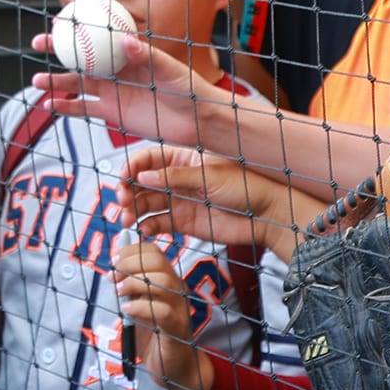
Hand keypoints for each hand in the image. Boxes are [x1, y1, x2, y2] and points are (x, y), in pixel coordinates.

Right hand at [33, 34, 230, 148]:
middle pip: (80, 56)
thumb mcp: (170, 69)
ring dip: (55, 81)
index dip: (78, 26)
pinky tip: (49, 105)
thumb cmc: (188, 89)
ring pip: (77, 82)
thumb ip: (148, 55)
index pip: (98, 35)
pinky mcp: (110, 112)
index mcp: (127, 52)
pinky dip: (66, 106)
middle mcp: (115, 69)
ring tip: (36, 81)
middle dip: (58, 48)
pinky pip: (83, 108)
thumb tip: (125, 39)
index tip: (58, 20)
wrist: (194, 120)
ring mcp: (111, 91)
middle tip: (38, 42)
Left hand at [112, 240, 203, 389]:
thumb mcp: (138, 305)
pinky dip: (139, 307)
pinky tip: (127, 311)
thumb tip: (112, 269)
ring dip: (133, 283)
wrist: (175, 366)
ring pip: (161, 281)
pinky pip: (161, 310)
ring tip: (118, 293)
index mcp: (168, 281)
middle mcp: (177, 289)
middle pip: (158, 260)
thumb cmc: (155, 335)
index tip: (113, 261)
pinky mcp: (177, 328)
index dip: (131, 251)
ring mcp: (179, 308)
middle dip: (129, 263)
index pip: (154, 252)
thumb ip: (130, 288)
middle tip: (113, 277)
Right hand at [120, 144, 279, 251]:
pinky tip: (145, 230)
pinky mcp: (182, 222)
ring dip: (133, 210)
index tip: (123, 179)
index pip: (148, 158)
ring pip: (145, 204)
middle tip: (123, 202)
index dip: (132, 167)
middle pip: (141, 183)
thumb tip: (143, 176)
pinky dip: (146, 227)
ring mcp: (178, 200)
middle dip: (127, 191)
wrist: (266, 214)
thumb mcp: (209, 175)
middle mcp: (176, 179)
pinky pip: (157, 223)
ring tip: (128, 219)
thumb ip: (174, 177)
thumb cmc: (246, 186)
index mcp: (183, 158)